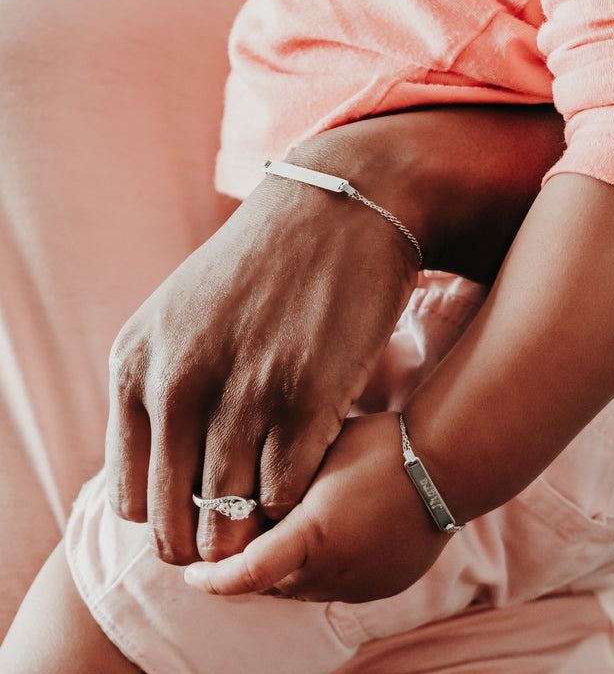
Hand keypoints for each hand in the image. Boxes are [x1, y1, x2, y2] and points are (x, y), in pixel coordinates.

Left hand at [105, 164, 417, 564]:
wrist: (339, 211)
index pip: (131, 497)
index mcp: (135, 366)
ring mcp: (242, 392)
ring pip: (232, 521)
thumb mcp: (183, 317)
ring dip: (254, 531)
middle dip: (209, 544)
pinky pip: (287, 492)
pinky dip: (296, 500)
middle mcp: (178, 384)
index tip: (204, 514)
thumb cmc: (265, 269)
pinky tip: (308, 473)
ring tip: (276, 508)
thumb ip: (162, 390)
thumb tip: (168, 474)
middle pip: (176, 523)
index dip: (170, 518)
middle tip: (242, 533)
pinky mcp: (307, 398)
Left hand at [183, 412, 449, 601]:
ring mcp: (361, 585)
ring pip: (304, 589)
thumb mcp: (319, 453)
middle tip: (240, 540)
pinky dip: (322, 571)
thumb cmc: (378, 444)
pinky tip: (330, 537)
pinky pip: (337, 587)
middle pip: (271, 586)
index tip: (193, 573)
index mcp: (311, 537)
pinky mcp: (383, 586)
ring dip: (287, 570)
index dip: (212, 578)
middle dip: (250, 568)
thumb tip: (249, 493)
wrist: (445, 464)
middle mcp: (333, 572)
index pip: (244, 575)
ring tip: (286, 535)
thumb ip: (281, 481)